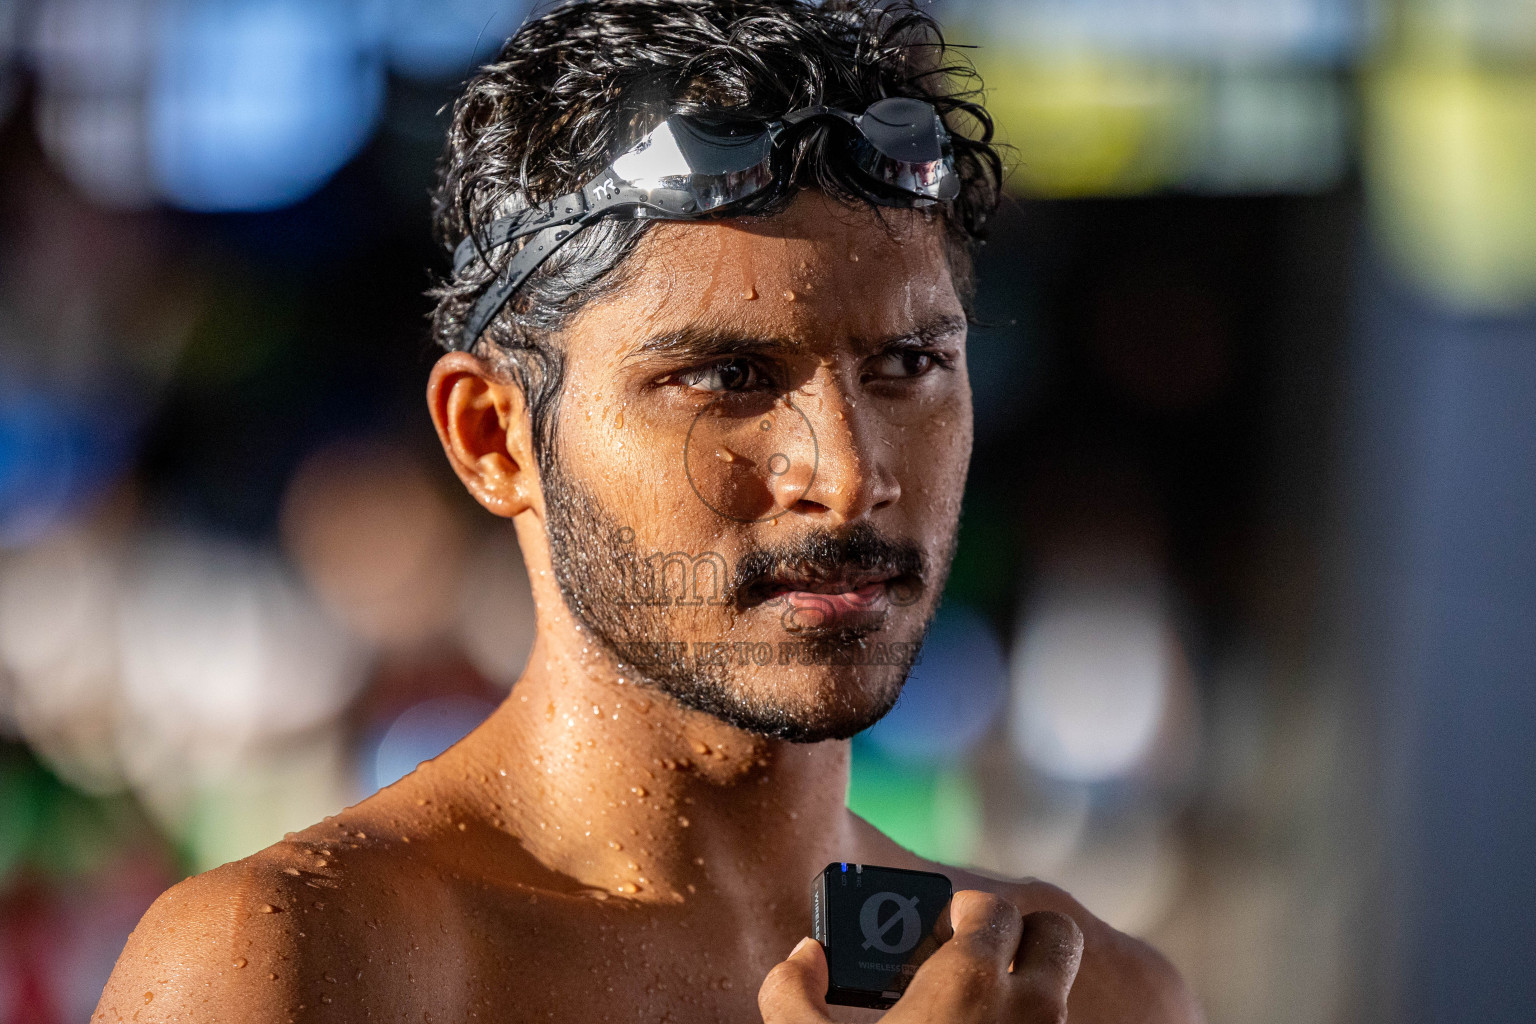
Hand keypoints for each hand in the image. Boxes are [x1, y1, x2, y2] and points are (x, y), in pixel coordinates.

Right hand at [759, 890, 1083, 1022]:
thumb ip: (792, 995)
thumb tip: (804, 957)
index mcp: (971, 982)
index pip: (994, 908)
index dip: (964, 911)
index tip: (938, 930)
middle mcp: (1030, 1012)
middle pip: (1058, 936)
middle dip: (1022, 936)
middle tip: (974, 957)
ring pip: (1057, 997)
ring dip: (1022, 993)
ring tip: (966, 1019)